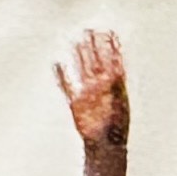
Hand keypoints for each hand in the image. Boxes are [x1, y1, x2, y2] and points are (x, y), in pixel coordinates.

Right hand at [55, 29, 129, 149]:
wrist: (106, 145)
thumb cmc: (117, 127)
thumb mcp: (120, 103)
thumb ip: (116, 86)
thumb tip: (114, 69)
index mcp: (115, 85)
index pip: (112, 60)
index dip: (110, 46)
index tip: (108, 31)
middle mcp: (100, 86)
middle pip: (95, 61)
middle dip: (92, 46)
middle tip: (89, 29)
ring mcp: (87, 93)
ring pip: (81, 69)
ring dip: (79, 56)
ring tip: (76, 41)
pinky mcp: (75, 103)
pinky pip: (66, 86)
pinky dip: (61, 75)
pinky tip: (56, 63)